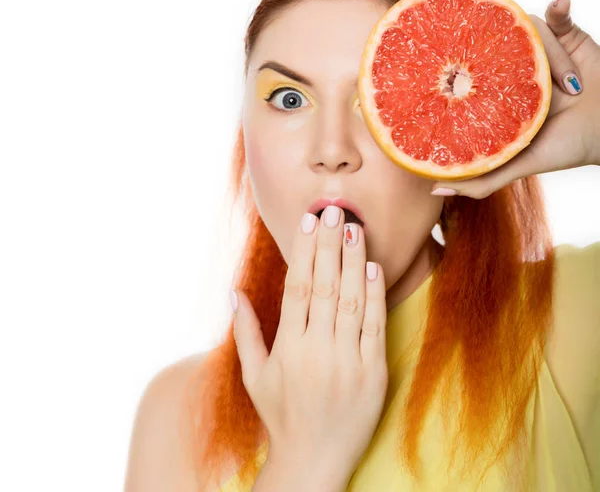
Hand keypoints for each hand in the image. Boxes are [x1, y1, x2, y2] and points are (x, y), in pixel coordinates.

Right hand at [232, 207, 387, 485]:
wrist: (315, 462)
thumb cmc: (281, 416)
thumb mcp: (255, 376)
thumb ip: (246, 332)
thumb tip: (232, 292)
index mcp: (288, 348)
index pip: (297, 287)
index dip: (304, 251)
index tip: (309, 222)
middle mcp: (318, 350)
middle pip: (324, 286)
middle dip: (330, 245)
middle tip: (335, 211)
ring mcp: (348, 361)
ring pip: (351, 300)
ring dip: (354, 261)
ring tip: (355, 228)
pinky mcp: (373, 372)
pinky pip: (374, 326)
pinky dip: (374, 295)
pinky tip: (373, 267)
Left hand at [429, 0, 599, 199]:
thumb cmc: (564, 148)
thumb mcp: (517, 165)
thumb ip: (480, 178)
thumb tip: (434, 189)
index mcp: (492, 86)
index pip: (462, 56)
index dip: (444, 33)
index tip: (420, 12)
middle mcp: (509, 61)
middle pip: (485, 23)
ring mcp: (537, 46)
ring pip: (525, 27)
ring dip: (542, 46)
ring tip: (563, 78)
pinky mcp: (568, 36)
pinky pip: (561, 16)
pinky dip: (561, 11)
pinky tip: (560, 5)